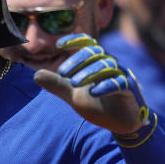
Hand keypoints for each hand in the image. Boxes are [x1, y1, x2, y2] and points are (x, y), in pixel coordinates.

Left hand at [33, 34, 150, 135]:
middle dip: (77, 60)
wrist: (119, 123)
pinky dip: (106, 86)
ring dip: (89, 73)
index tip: (59, 44)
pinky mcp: (129, 91)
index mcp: (96, 63)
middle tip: (62, 73)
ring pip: (107, 66)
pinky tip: (93, 92)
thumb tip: (35, 75)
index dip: (75, 40)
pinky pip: (119, 83)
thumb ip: (57, 85)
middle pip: (95, 53)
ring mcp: (121, 76)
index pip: (87, 44)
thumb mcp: (73, 95)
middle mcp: (110, 65)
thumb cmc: (97, 104)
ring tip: (73, 83)